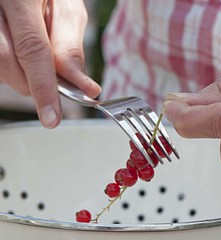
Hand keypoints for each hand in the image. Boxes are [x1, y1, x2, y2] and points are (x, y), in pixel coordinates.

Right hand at [0, 0, 100, 127]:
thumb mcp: (66, 5)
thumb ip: (70, 46)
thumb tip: (82, 86)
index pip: (32, 50)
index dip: (44, 88)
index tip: (52, 118)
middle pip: (8, 64)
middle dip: (33, 84)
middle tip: (50, 82)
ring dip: (21, 77)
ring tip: (33, 58)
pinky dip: (10, 68)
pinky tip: (17, 52)